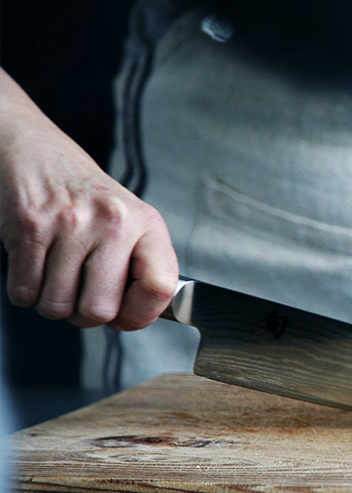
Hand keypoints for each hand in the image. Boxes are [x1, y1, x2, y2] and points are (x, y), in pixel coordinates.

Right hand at [0, 70, 176, 329]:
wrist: (34, 149)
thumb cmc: (85, 194)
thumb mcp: (130, 220)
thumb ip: (141, 264)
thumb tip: (136, 316)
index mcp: (146, 224)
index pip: (160, 288)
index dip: (140, 315)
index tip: (126, 316)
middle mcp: (112, 222)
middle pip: (99, 310)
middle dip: (85, 316)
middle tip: (81, 296)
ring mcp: (69, 224)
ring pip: (57, 306)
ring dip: (52, 303)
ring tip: (57, 276)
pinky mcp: (28, 226)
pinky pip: (24, 291)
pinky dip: (25, 290)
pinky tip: (35, 268)